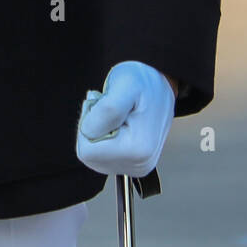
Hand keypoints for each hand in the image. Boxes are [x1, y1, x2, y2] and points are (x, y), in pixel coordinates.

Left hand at [75, 61, 174, 177]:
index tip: (100, 102)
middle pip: (90, 156)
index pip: (87, 151)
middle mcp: (140, 163)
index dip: (87, 123)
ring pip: (95, 157)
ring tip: (113, 112)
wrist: (160, 83)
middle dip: (92, 127)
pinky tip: (116, 122)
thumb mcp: (125, 83)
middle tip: (106, 104)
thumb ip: (107, 110)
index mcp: (137, 149)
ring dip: (97, 131)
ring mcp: (138, 166)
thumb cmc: (143, 80)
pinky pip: (103, 156)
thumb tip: (88, 132)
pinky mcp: (134, 163)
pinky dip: (103, 137)